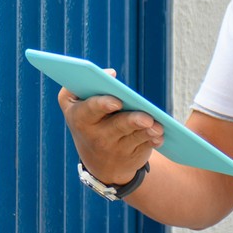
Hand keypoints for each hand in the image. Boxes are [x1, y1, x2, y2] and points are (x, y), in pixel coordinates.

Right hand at [56, 68, 162, 186]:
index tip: (117, 101)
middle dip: (132, 121)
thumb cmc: (87, 118)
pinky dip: (153, 140)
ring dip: (147, 132)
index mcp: (81, 118)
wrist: (96, 159)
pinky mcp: (132, 154)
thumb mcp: (72, 103)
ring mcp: (115, 148)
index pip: (90, 110)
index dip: (103, 105)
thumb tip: (111, 73)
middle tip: (146, 119)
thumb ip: (83, 83)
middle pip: (117, 126)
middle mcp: (97, 136)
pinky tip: (159, 136)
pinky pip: (145, 146)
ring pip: (134, 138)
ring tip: (157, 127)